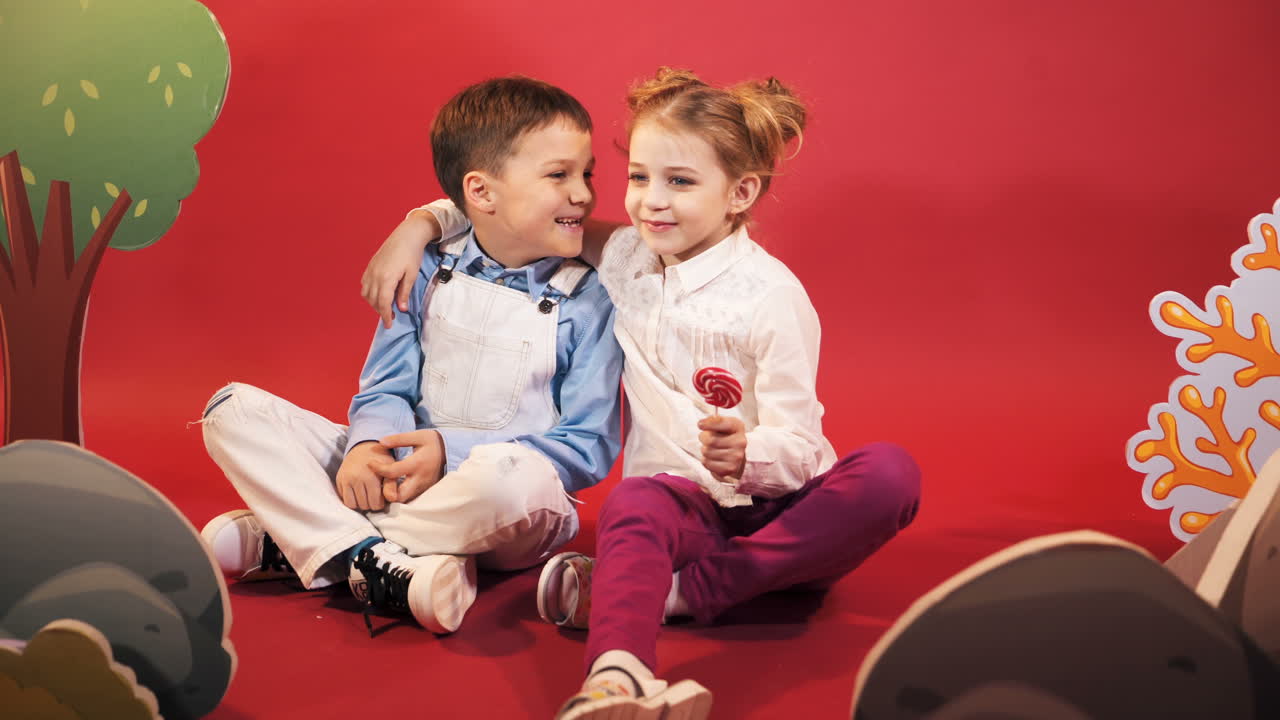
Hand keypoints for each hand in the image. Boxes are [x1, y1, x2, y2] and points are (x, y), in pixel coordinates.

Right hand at [337, 441, 394, 510]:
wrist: (364, 447)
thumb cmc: (381, 459)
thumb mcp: (391, 469)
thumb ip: (391, 485)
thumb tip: (392, 499)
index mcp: (370, 477)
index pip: (375, 504)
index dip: (381, 504)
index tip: (383, 497)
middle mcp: (355, 479)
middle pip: (364, 506)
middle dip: (371, 504)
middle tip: (375, 496)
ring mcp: (345, 479)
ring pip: (351, 504)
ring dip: (360, 503)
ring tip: (366, 495)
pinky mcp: (338, 479)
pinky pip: (343, 498)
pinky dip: (351, 499)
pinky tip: (358, 492)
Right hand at [361, 210, 441, 328]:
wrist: (406, 236)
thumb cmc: (411, 254)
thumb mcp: (411, 275)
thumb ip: (404, 293)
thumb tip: (401, 309)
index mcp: (386, 278)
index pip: (383, 303)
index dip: (386, 316)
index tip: (389, 325)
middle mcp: (375, 275)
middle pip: (374, 301)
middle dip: (381, 311)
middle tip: (391, 316)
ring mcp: (370, 270)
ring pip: (366, 294)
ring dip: (374, 303)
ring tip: (386, 306)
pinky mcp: (370, 266)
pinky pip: (364, 285)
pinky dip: (369, 293)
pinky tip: (378, 294)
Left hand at [368, 430, 445, 503]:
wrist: (452, 451)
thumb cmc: (433, 442)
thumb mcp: (418, 436)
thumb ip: (399, 439)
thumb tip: (380, 442)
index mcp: (417, 464)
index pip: (392, 472)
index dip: (378, 468)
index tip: (370, 463)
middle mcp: (420, 479)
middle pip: (398, 496)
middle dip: (385, 492)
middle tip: (378, 482)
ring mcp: (424, 487)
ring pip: (404, 500)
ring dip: (392, 495)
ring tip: (384, 484)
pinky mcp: (426, 491)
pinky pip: (410, 498)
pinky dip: (400, 495)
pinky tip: (394, 486)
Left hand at [698, 415, 746, 479]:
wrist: (735, 457)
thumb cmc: (725, 438)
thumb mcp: (721, 425)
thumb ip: (712, 421)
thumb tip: (702, 423)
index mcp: (738, 426)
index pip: (720, 422)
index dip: (708, 423)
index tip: (700, 424)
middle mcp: (740, 441)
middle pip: (710, 440)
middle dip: (703, 438)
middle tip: (707, 439)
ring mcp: (736, 456)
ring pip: (707, 452)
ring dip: (704, 450)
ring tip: (712, 449)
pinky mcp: (730, 468)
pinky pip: (707, 463)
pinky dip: (706, 460)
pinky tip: (713, 458)